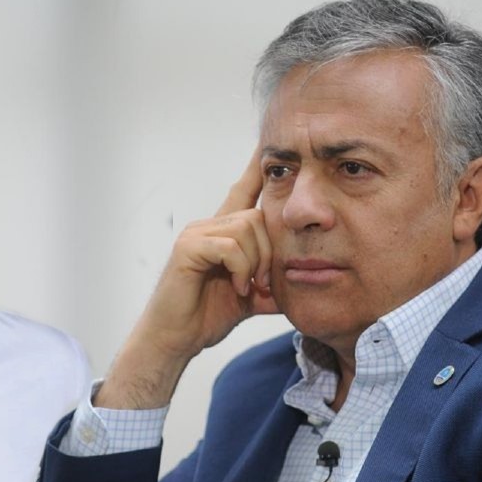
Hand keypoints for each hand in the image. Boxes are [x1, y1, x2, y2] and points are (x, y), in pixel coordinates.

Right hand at [139, 147, 277, 358]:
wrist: (176, 339)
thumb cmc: (206, 316)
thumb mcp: (251, 297)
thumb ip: (273, 283)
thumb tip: (305, 282)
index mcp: (224, 233)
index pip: (244, 189)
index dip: (257, 168)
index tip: (267, 142)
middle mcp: (209, 226)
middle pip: (258, 216)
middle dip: (269, 252)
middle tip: (261, 282)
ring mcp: (196, 234)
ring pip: (247, 229)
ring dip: (255, 264)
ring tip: (246, 287)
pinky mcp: (188, 248)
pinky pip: (231, 247)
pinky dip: (241, 270)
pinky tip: (236, 288)